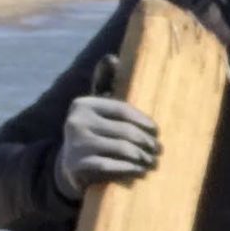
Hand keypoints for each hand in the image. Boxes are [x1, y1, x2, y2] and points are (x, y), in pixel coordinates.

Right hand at [53, 83, 160, 198]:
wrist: (70, 166)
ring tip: (152, 162)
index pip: (122, 110)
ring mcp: (75, 144)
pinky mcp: (77, 165)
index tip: (157, 132)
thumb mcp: (97, 108)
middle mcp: (76, 122)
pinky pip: (111, 166)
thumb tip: (112, 58)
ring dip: (142, 157)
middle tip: (158, 151)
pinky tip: (140, 172)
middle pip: (124, 131)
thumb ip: (105, 83)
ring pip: (121, 149)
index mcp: (83, 104)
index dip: (143, 121)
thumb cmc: (93, 131)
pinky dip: (129, 169)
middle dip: (146, 142)